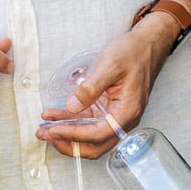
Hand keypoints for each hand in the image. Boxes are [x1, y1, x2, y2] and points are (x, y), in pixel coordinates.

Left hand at [35, 15, 173, 158]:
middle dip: (68, 143)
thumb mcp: (109, 66)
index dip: (74, 135)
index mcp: (128, 111)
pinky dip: (72, 123)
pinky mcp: (108, 109)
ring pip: (90, 136)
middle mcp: (123, 119)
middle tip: (44, 134)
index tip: (53, 130)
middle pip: (95, 144)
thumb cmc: (132, 52)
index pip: (98, 134)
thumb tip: (72, 106)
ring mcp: (116, 115)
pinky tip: (55, 116)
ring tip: (43, 128)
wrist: (146, 44)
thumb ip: (90, 88)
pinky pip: (89, 123)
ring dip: (67, 134)